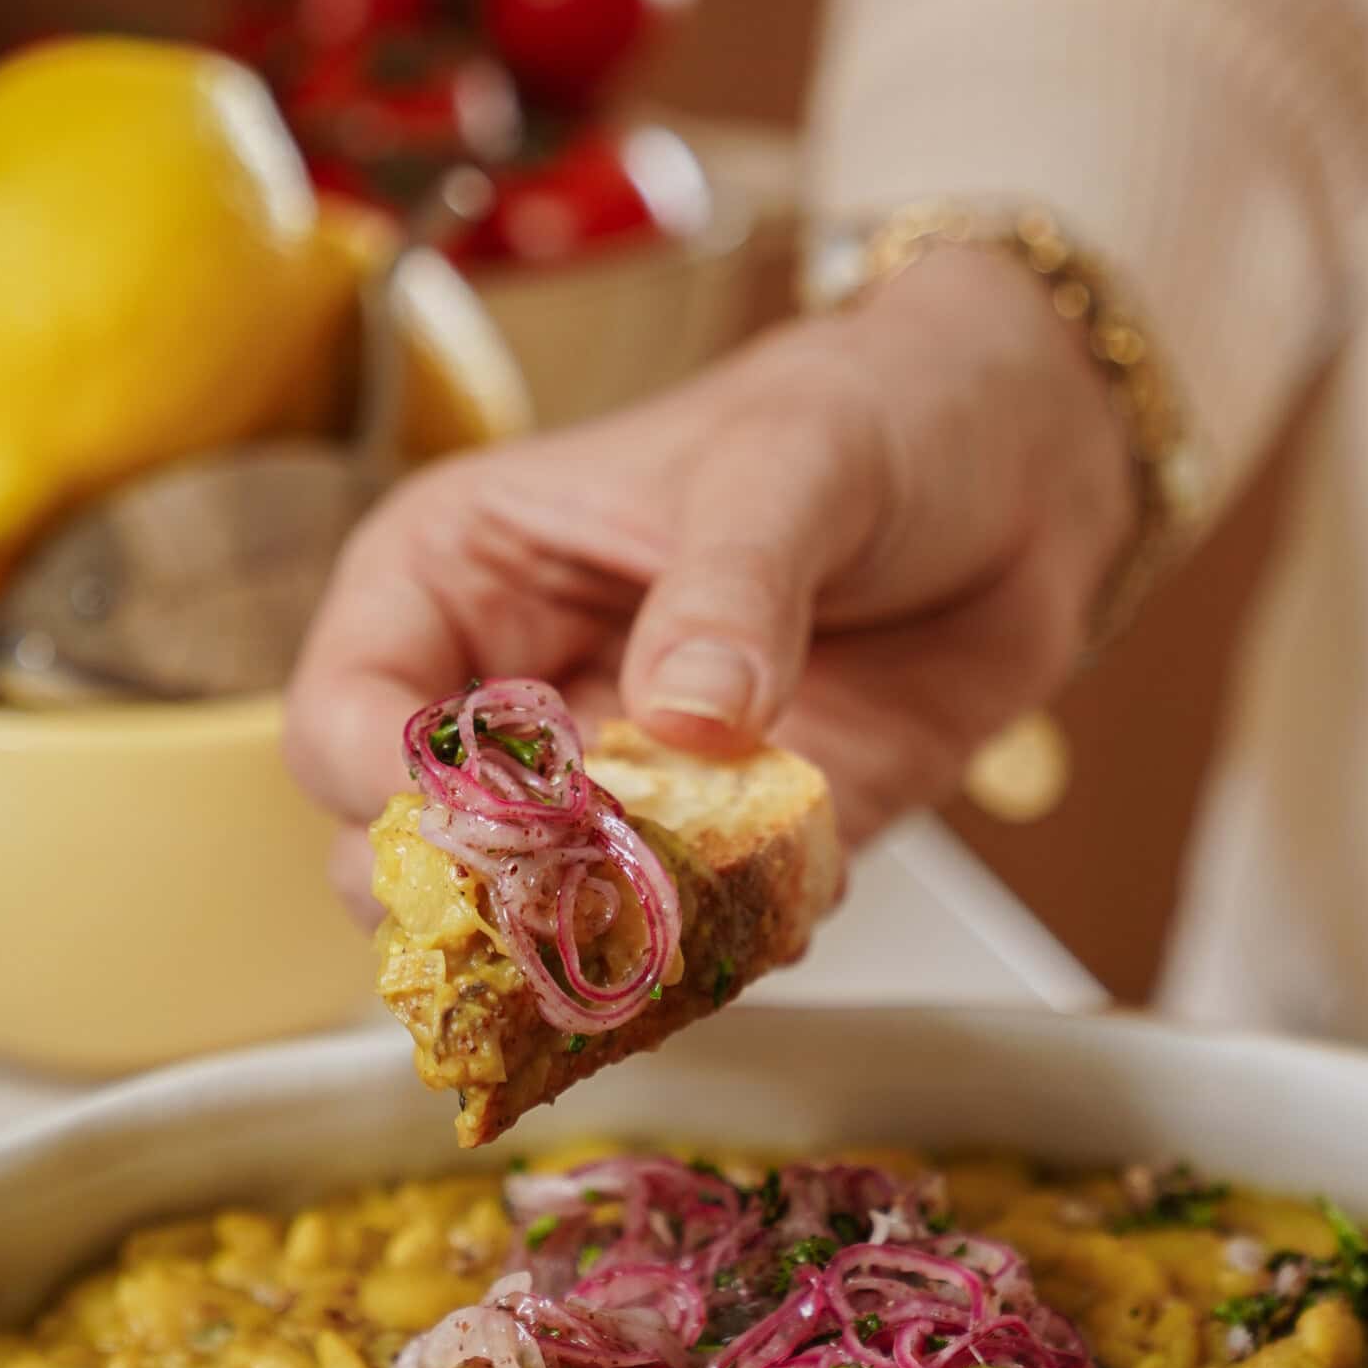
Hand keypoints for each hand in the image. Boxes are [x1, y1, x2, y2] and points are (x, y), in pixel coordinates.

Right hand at [284, 243, 1134, 912]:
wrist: (1025, 471)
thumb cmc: (870, 413)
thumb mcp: (792, 463)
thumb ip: (731, 586)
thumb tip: (685, 717)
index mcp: (459, 576)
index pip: (343, 717)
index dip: (387, 786)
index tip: (483, 817)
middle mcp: (513, 701)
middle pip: (405, 861)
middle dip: (482, 898)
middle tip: (588, 884)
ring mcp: (612, 793)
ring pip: (531, 932)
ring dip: (602, 948)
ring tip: (700, 903)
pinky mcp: (718, 855)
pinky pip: (681, 952)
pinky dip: (726, 953)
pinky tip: (795, 889)